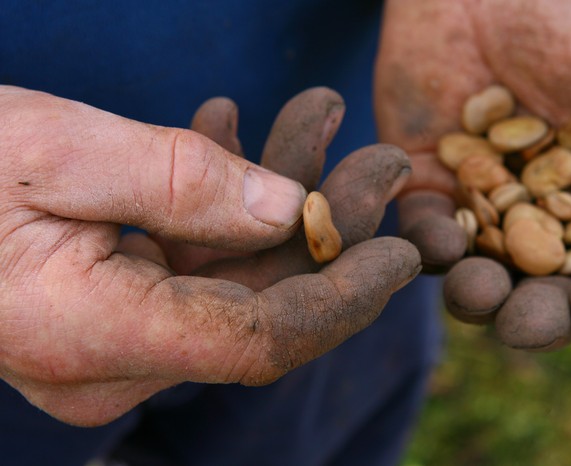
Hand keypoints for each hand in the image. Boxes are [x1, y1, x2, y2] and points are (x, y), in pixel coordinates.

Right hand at [0, 86, 419, 425]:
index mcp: (98, 337)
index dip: (344, 298)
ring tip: (318, 118)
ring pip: (238, 272)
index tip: (401, 252)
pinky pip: (195, 257)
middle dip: (332, 226)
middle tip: (382, 157)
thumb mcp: (55, 152)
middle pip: (265, 303)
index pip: (262, 342)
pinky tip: (240, 133)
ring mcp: (118, 335)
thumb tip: (291, 210)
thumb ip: (180, 183)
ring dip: (285, 194)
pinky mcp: (118, 302)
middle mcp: (117, 358)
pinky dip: (227, 198)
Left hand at [374, 0, 570, 348]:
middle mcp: (549, 215)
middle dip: (540, 315)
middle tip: (524, 325)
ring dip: (480, 295)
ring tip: (477, 293)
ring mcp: (485, 206)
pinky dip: (430, 246)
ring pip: (484, 274)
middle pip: (550, 289)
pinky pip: (425, 232)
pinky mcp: (427, 187)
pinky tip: (437, 241)